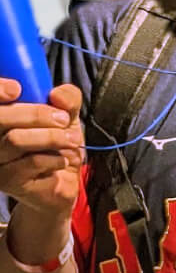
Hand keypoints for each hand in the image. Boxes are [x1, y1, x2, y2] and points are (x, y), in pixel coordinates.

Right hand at [0, 79, 84, 217]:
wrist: (61, 183)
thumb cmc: (58, 145)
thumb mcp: (66, 117)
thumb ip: (66, 99)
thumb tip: (57, 94)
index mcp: (2, 116)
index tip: (16, 89)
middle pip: (0, 118)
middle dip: (37, 114)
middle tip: (63, 119)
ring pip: (16, 140)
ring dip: (51, 137)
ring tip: (71, 140)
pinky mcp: (6, 180)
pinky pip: (31, 162)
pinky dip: (55, 158)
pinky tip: (63, 160)